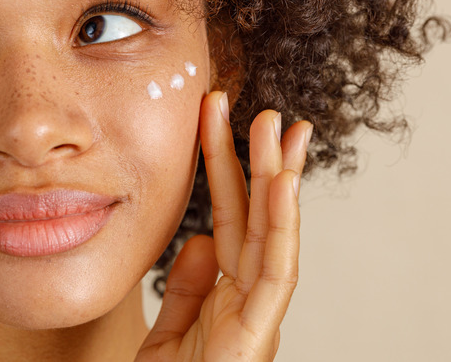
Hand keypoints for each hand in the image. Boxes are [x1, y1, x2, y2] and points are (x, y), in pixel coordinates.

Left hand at [136, 91, 312, 361]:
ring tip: (281, 131)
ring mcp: (256, 318)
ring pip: (274, 237)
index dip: (227, 171)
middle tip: (265, 112)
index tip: (220, 122)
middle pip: (256, 220)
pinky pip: (273, 276)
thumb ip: (187, 290)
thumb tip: (202, 240)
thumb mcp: (168, 334)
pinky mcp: (255, 338)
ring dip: (279, 181)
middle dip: (260, 164)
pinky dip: (281, 228)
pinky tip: (282, 186)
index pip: (230, 221)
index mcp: (227, 296)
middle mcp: (248, 301)